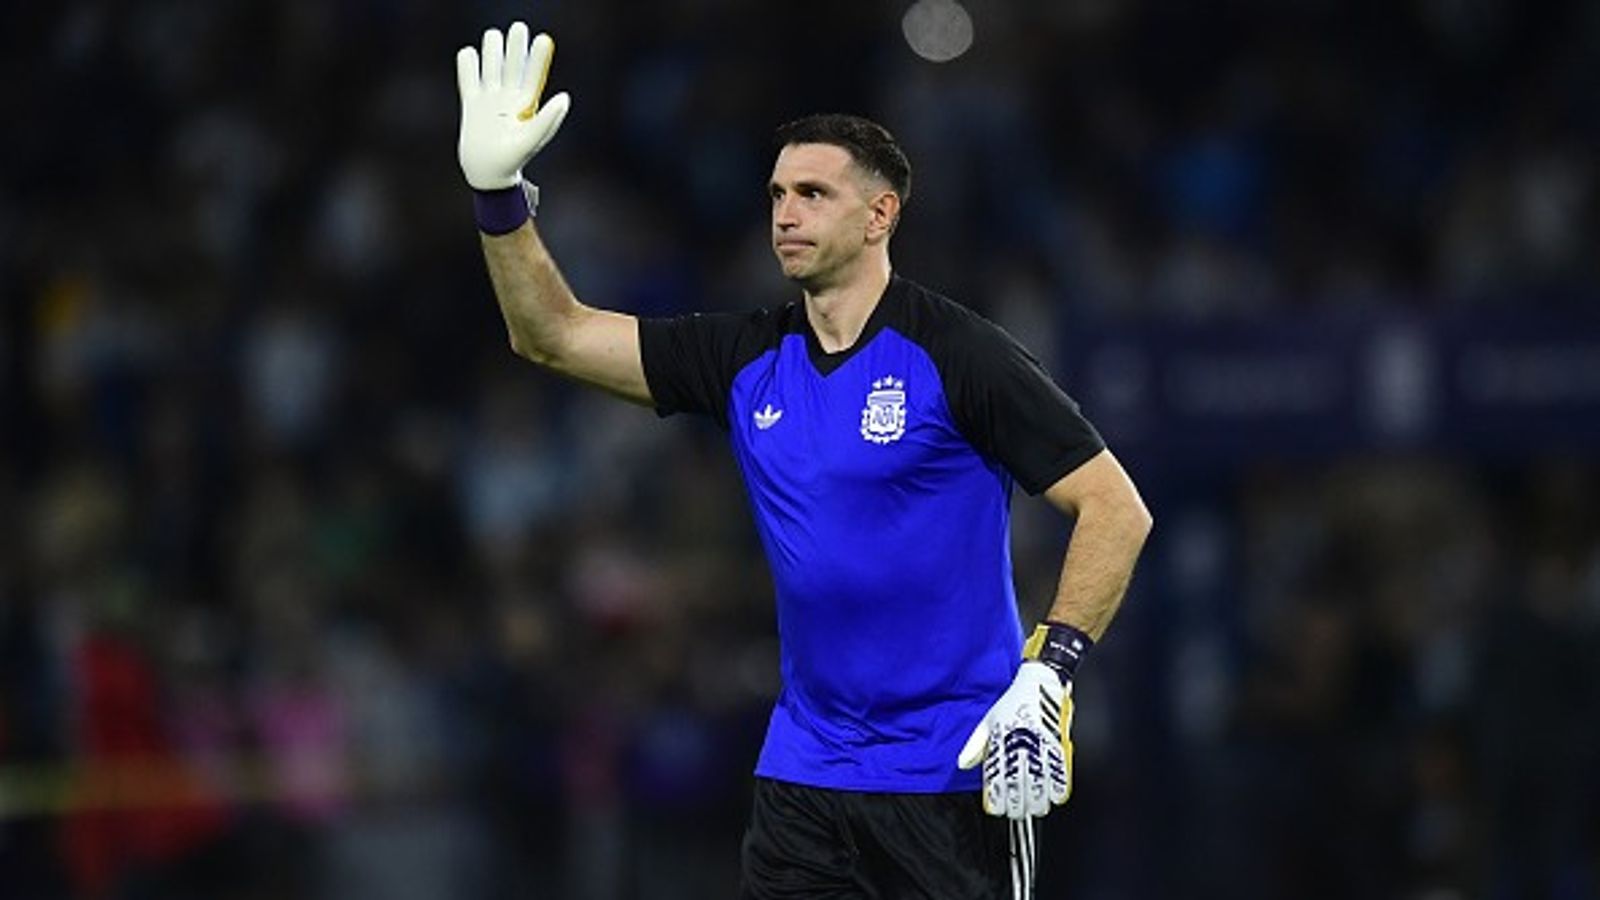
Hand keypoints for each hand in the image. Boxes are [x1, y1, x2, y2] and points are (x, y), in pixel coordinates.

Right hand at [456, 21, 570, 190]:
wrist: (487, 173)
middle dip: (515, 47)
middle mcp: (509, 97)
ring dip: (492, 51)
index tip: (544, 40)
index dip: (538, 58)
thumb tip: (565, 97)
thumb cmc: (513, 159)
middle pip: (511, 65)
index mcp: (526, 103)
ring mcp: (489, 98)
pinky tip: (469, 53)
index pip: (533, 75)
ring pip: (490, 67)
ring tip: (493, 35)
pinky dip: (467, 65)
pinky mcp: (471, 103)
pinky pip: (468, 79)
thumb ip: (548, 120)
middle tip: (518, 28)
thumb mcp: (532, 139)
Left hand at [957, 661, 1072, 818]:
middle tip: (1016, 814)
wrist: (1041, 683)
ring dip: (1037, 801)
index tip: (997, 810)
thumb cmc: (1014, 702)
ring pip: (1039, 783)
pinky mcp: (1058, 743)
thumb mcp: (988, 721)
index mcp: (1000, 741)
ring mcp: (1040, 745)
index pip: (996, 778)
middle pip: (1018, 785)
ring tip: (1035, 810)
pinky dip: (1058, 788)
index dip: (997, 798)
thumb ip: (976, 745)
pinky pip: (1059, 772)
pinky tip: (1054, 798)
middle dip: (1017, 805)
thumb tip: (962, 764)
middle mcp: (1019, 745)